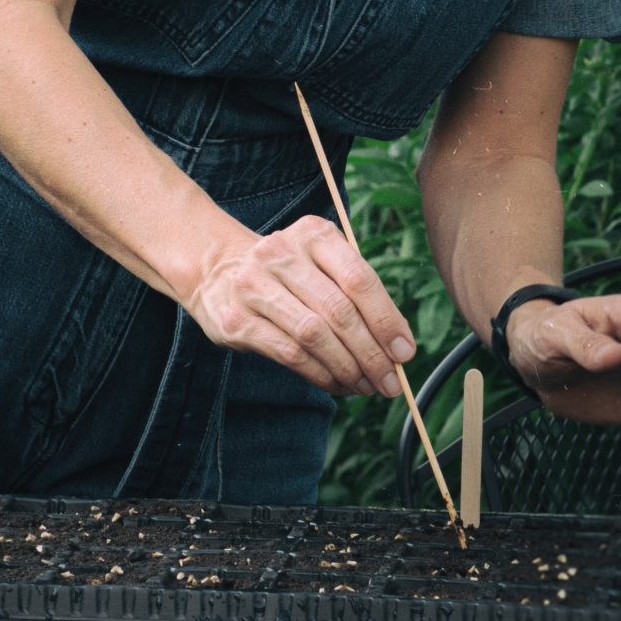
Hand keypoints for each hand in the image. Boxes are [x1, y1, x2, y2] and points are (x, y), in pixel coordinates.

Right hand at [182, 215, 417, 397]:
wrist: (214, 267)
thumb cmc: (286, 272)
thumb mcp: (319, 262)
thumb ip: (356, 293)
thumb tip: (397, 347)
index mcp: (314, 234)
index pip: (360, 279)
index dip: (387, 320)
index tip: (405, 352)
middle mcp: (282, 255)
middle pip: (339, 311)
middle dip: (371, 353)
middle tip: (390, 381)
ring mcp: (255, 286)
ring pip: (314, 335)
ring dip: (347, 368)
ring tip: (365, 386)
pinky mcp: (237, 320)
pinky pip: (289, 353)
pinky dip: (319, 373)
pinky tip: (336, 383)